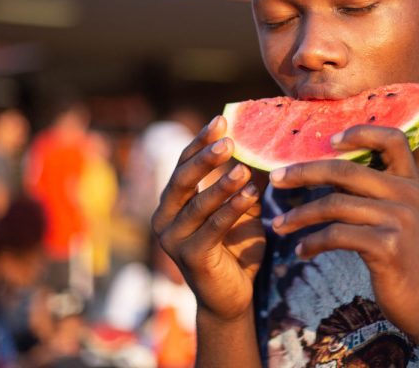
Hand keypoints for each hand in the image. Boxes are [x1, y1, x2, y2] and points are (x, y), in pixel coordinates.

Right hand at [152, 116, 265, 321]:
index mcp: (172, 202)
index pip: (183, 164)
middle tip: (228, 140)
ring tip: (244, 169)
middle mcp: (165, 218)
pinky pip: (212, 228)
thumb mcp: (238, 209)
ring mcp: (173, 240)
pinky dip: (232, 209)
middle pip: (182, 180)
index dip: (200, 141)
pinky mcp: (191, 258)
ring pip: (198, 204)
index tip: (221, 119)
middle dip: (205, 158)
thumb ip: (238, 183)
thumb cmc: (235, 248)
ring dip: (222, 184)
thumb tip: (253, 145)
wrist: (231, 298)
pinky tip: (251, 194)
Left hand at [268, 125, 418, 337]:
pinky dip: (312, 242)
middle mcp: (408, 195)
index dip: (362, 132)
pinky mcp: (387, 247)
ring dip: (299, 215)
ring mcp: (399, 220)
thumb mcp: (402, 217)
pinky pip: (336, 236)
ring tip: (279, 225)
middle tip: (275, 180)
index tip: (330, 140)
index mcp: (411, 182)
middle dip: (303, 173)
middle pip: (345, 171)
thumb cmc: (408, 259)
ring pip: (334, 204)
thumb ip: (376, 193)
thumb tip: (327, 173)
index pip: (393, 139)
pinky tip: (302, 250)